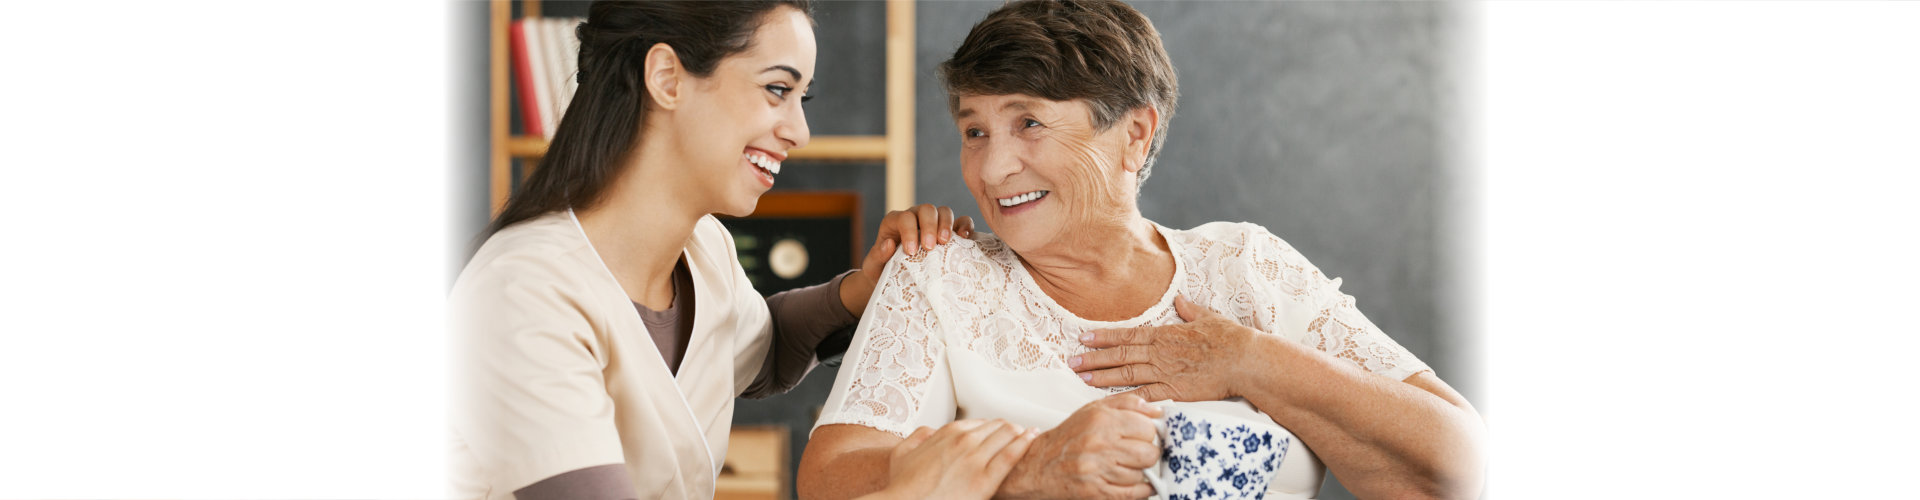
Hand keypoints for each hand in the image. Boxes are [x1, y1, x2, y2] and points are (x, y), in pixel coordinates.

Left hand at [842, 204, 975, 315]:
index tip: (911, 251)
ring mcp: (933, 223)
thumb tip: (889, 244)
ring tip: (945, 243)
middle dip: (929, 226)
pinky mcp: (948, 233)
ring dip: (946, 225)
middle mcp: (915, 217)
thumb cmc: (882, 271)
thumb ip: (877, 255)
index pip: (904, 217)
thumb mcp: (874, 267)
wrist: (895, 280)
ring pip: (944, 211)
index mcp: (895, 222)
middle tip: (929, 247)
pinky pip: (961, 221)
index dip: (909, 231)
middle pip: (926, 209)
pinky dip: (965, 226)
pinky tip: (964, 237)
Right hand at [880, 420, 1036, 499]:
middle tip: (1021, 431)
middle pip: (997, 426)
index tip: (1001, 430)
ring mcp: (975, 459)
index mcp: (947, 433)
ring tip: (1031, 433)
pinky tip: (1033, 438)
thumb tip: (931, 432)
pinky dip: (1025, 444)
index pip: (980, 423)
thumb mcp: (902, 453)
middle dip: (1010, 428)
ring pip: (1007, 435)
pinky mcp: (984, 480)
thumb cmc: (902, 487)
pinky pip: (1011, 456)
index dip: (993, 427)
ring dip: (1021, 432)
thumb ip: (919, 436)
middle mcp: (963, 441)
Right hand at [995, 394, 1161, 499]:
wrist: (1039, 465)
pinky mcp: (1096, 492)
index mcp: (1101, 420)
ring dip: (1140, 472)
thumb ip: (1127, 404)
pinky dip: (1140, 490)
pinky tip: (1136, 483)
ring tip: (1128, 466)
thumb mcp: (1094, 410)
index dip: (1149, 432)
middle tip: (1139, 452)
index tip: (1143, 435)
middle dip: (1149, 453)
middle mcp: (1099, 444)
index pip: (1147, 427)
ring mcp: (1098, 470)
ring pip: (1142, 474)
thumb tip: (1157, 411)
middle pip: (1149, 453)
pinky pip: (1133, 494)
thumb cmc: (1069, 436)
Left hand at [1071, 295, 1260, 401]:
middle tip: (1071, 361)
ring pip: (1126, 374)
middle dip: (1093, 357)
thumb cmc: (1230, 339)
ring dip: (1102, 376)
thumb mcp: (1208, 318)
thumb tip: (1180, 300)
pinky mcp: (1174, 391)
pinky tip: (1109, 401)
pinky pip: (1145, 395)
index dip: (1103, 337)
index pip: (1127, 334)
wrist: (1245, 361)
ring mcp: (1165, 372)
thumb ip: (1190, 310)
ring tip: (1081, 377)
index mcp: (1165, 334)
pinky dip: (1126, 398)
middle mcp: (1160, 352)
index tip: (1083, 338)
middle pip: (1120, 355)